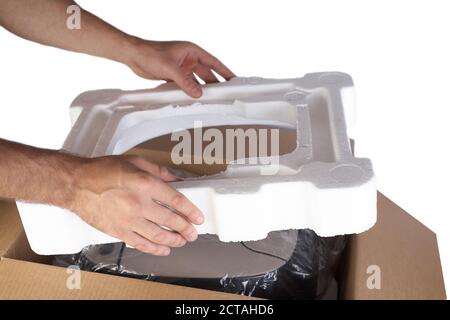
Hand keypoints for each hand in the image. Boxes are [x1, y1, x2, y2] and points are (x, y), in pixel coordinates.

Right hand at [70, 155, 203, 255]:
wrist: (76, 184)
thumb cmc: (103, 171)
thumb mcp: (135, 162)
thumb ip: (159, 171)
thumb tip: (177, 179)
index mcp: (146, 184)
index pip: (176, 201)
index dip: (191, 211)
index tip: (198, 218)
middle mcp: (139, 204)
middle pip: (170, 221)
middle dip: (186, 229)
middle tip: (193, 233)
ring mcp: (129, 220)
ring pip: (158, 236)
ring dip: (174, 240)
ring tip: (182, 241)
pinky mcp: (119, 231)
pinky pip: (141, 244)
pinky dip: (155, 249)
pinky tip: (163, 249)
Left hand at [125, 39, 234, 97]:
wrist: (134, 56)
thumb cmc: (149, 53)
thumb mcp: (170, 68)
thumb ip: (185, 82)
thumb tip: (197, 93)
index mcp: (191, 51)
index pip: (213, 62)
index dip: (224, 71)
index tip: (233, 79)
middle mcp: (188, 59)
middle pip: (206, 73)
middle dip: (214, 83)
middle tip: (223, 94)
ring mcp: (181, 68)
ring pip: (196, 81)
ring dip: (201, 89)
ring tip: (209, 99)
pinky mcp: (174, 76)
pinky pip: (186, 85)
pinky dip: (190, 92)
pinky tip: (193, 99)